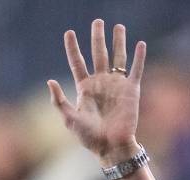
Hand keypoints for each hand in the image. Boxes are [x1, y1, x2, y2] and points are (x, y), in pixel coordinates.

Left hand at [47, 20, 146, 165]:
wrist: (111, 147)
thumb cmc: (90, 137)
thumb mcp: (70, 119)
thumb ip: (59, 101)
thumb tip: (50, 81)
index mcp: (85, 88)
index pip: (77, 62)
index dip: (72, 47)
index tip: (69, 33)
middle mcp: (101, 83)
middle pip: (98, 54)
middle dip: (97, 37)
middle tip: (97, 22)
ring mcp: (117, 85)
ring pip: (117, 57)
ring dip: (118, 41)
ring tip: (118, 26)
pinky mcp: (131, 90)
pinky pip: (136, 70)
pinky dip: (138, 57)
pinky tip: (140, 44)